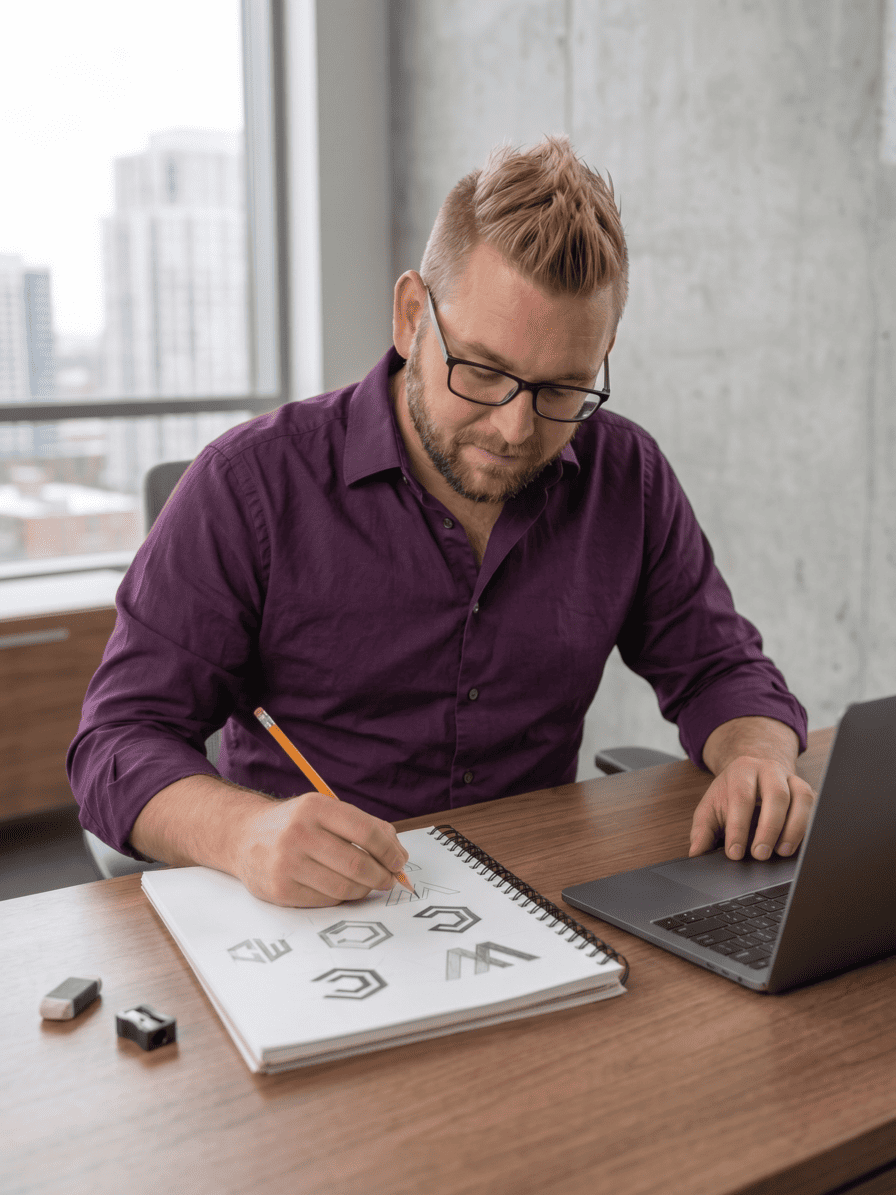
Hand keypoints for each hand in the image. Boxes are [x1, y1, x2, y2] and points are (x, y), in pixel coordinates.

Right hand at [235, 791, 409, 906]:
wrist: (245, 837)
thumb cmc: (296, 824)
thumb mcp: (325, 811)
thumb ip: (363, 825)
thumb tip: (397, 852)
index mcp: (315, 807)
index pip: (366, 831)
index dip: (389, 850)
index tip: (399, 861)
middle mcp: (299, 833)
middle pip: (357, 863)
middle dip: (382, 875)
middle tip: (389, 879)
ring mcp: (286, 863)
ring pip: (343, 888)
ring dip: (364, 890)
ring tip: (368, 885)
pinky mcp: (280, 890)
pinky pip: (325, 901)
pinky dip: (341, 898)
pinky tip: (341, 888)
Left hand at [688, 755, 815, 860]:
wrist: (752, 771)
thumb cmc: (730, 793)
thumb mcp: (711, 807)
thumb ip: (702, 830)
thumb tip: (696, 853)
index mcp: (741, 770)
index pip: (742, 797)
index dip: (738, 827)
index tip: (734, 853)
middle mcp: (769, 770)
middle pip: (776, 796)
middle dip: (769, 828)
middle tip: (760, 855)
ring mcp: (791, 778)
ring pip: (801, 799)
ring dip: (794, 829)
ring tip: (782, 852)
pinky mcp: (806, 790)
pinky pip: (813, 806)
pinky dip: (808, 826)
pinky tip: (799, 844)